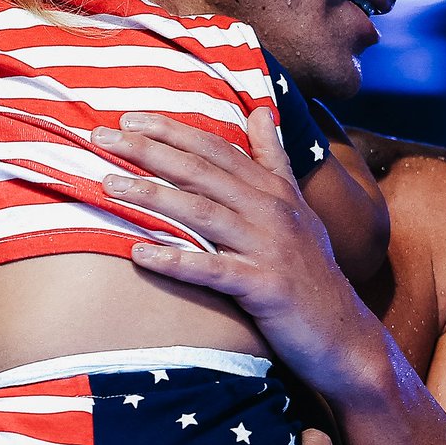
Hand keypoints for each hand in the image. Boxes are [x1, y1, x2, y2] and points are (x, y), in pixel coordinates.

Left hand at [92, 111, 390, 398]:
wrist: (344, 334)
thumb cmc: (310, 270)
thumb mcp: (297, 207)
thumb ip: (273, 159)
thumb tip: (260, 110)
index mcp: (273, 189)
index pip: (216, 149)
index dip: (172, 130)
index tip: (128, 118)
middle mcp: (271, 210)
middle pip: (201, 170)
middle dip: (148, 150)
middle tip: (101, 138)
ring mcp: (269, 247)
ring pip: (202, 212)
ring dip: (152, 196)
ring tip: (109, 185)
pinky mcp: (265, 287)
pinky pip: (213, 270)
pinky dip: (176, 261)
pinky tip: (139, 255)